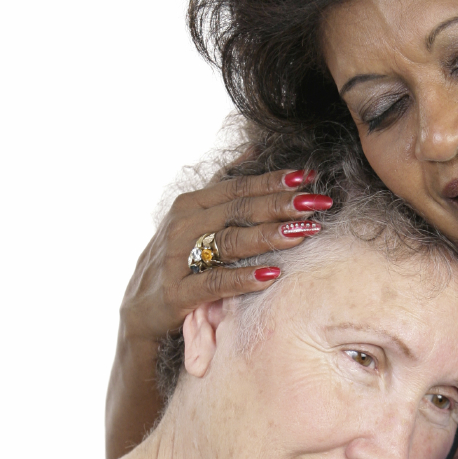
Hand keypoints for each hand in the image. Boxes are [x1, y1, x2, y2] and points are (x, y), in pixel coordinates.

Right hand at [120, 167, 330, 348]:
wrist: (141, 309)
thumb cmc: (177, 259)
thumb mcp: (194, 217)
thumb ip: (224, 185)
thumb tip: (255, 149)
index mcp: (190, 205)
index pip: (237, 187)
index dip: (272, 181)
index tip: (308, 176)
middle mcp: (182, 226)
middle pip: (237, 210)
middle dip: (279, 205)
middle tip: (316, 202)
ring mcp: (177, 259)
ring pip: (229, 242)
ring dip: (268, 236)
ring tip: (302, 233)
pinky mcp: (177, 293)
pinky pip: (215, 282)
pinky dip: (244, 277)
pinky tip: (272, 275)